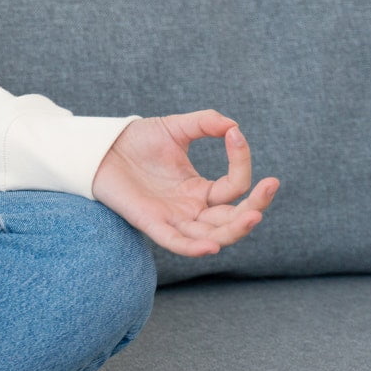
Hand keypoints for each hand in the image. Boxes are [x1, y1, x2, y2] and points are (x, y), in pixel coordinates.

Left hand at [91, 110, 279, 257]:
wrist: (100, 146)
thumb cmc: (136, 140)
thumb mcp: (176, 127)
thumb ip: (206, 123)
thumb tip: (234, 126)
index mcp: (200, 190)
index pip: (234, 186)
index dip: (241, 162)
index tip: (235, 135)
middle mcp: (191, 209)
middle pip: (233, 220)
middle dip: (255, 207)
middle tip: (270, 185)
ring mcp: (172, 218)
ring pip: (213, 236)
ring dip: (235, 229)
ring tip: (254, 214)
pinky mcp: (150, 223)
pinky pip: (175, 243)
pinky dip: (193, 247)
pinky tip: (212, 245)